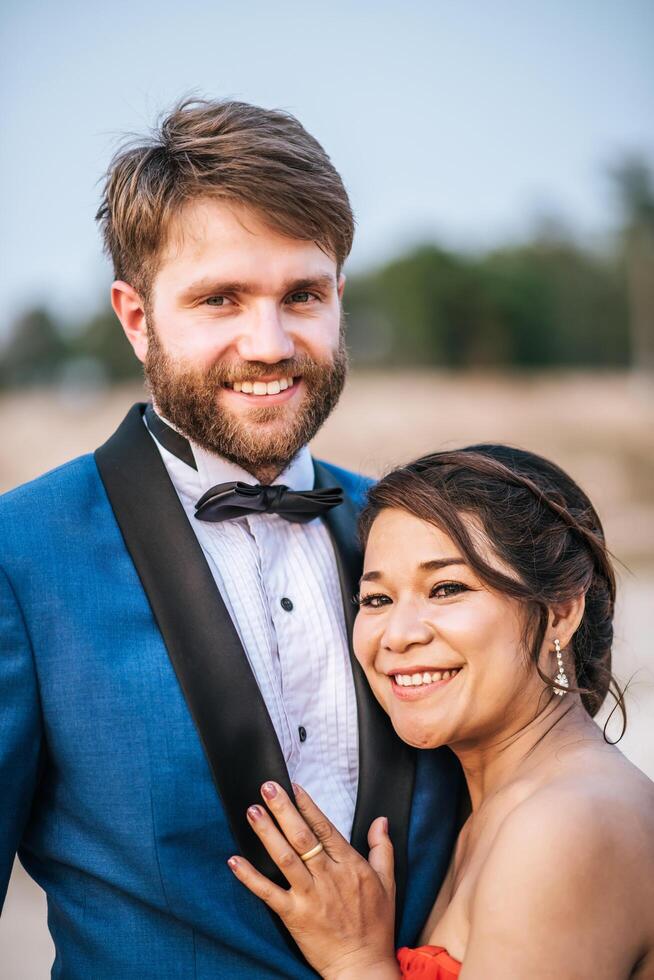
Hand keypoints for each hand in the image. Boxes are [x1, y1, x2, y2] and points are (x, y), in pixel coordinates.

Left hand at [227, 781, 399, 978]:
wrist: (363, 966)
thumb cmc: (376, 925)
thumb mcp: (388, 883)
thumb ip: (383, 848)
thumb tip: (381, 821)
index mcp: (350, 866)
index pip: (325, 828)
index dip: (307, 806)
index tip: (293, 787)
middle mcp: (328, 877)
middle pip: (302, 837)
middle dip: (283, 809)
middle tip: (267, 788)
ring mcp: (310, 897)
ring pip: (285, 858)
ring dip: (267, 833)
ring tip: (253, 812)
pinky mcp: (294, 916)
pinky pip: (268, 893)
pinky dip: (250, 877)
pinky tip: (235, 861)